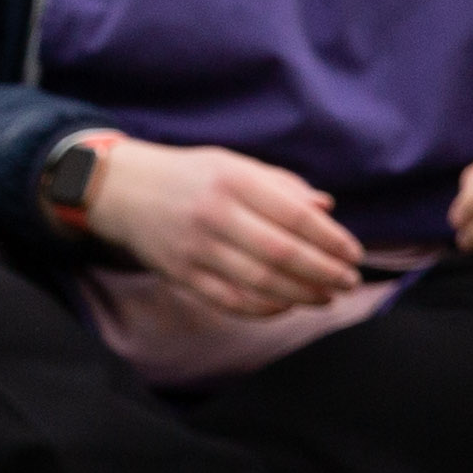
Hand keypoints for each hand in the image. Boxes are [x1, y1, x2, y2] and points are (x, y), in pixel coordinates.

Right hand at [91, 138, 360, 320]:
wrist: (119, 190)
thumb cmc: (186, 174)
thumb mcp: (232, 163)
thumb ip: (280, 184)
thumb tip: (326, 209)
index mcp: (232, 180)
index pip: (294, 215)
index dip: (330, 239)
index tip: (354, 253)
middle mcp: (215, 215)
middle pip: (282, 254)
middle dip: (324, 272)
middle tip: (349, 280)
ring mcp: (196, 249)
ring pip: (261, 283)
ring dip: (302, 295)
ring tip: (327, 296)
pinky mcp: (182, 276)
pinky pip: (232, 301)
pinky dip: (266, 308)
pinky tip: (288, 306)